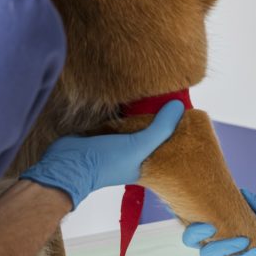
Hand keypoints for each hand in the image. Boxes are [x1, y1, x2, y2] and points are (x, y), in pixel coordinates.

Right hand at [20, 101, 183, 208]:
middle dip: (161, 118)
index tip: (188, 113)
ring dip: (143, 112)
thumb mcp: (137, 147)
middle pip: (151, 132)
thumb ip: (159, 129)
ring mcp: (118, 141)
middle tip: (174, 97)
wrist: (67, 163)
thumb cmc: (106, 162)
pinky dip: (127, 110)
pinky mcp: (104, 131)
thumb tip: (179, 106)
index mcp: (145, 162)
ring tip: (160, 92)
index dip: (176, 131)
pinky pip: (120, 118)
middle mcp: (133, 153)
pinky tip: (136, 96)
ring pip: (136, 124)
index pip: (166, 145)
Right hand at [181, 190, 255, 255]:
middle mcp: (214, 248)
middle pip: (190, 240)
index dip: (189, 222)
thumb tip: (243, 192)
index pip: (194, 226)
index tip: (203, 219)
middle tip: (213, 227)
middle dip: (197, 231)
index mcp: (217, 234)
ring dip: (225, 245)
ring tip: (245, 241)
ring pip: (207, 254)